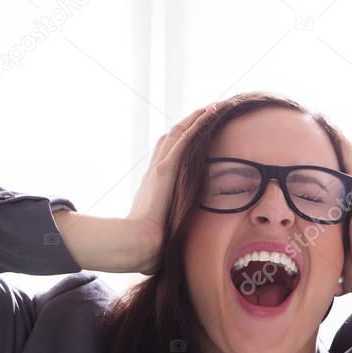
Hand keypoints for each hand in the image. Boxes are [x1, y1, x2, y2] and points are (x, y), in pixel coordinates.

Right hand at [125, 104, 216, 273]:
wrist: (139, 244)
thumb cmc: (149, 244)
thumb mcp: (163, 230)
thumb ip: (169, 228)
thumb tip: (176, 244)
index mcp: (155, 184)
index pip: (167, 155)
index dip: (180, 141)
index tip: (193, 133)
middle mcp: (156, 171)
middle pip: (172, 138)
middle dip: (188, 124)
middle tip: (206, 113)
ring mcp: (160, 168)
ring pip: (179, 134)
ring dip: (196, 118)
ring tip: (213, 107)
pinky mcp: (166, 170)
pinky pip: (184, 139)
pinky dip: (197, 124)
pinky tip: (210, 113)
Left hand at [332, 127, 351, 293]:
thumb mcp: (350, 272)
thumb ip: (341, 277)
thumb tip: (333, 289)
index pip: (340, 197)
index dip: (331, 187)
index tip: (318, 178)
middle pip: (343, 174)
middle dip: (332, 160)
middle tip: (320, 141)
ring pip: (347, 161)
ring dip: (337, 145)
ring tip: (324, 125)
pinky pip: (348, 155)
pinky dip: (341, 140)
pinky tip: (331, 124)